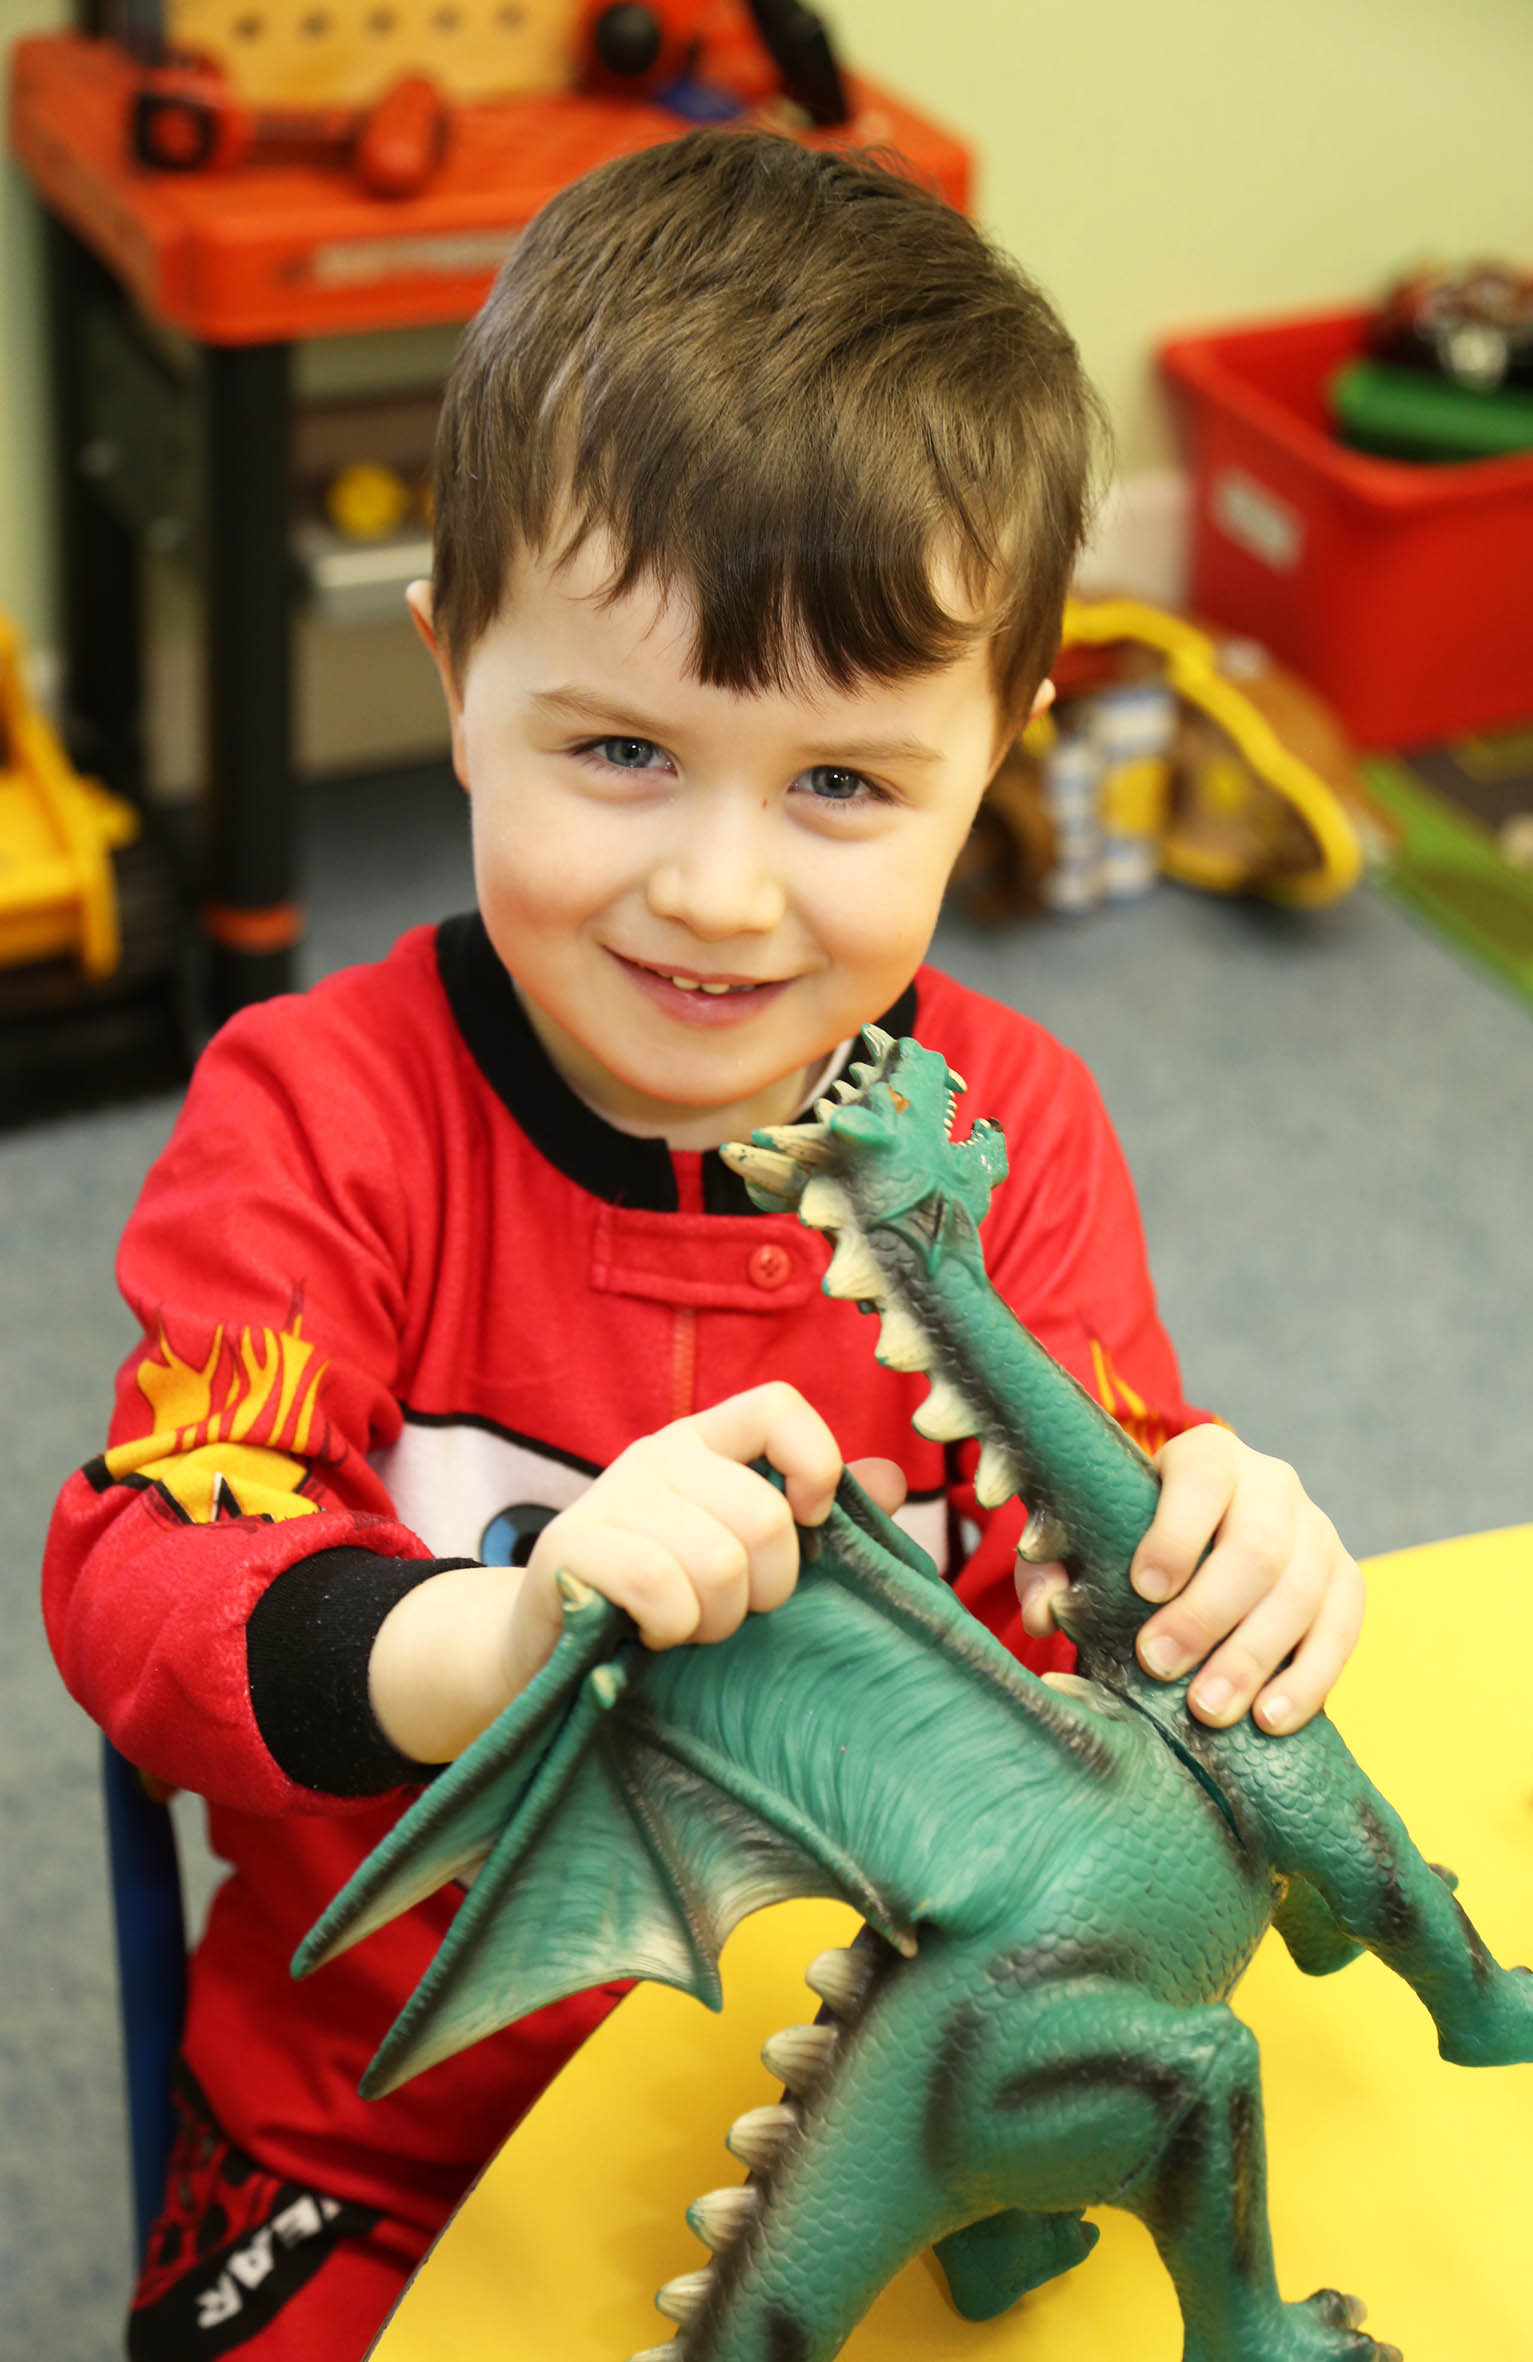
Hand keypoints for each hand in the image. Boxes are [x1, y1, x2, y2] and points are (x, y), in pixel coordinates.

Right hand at [371, 1383, 904, 1762]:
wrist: (541, 1648)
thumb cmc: (659, 1599)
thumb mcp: (737, 1550)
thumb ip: (810, 1513)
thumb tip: (892, 1480)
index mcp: (705, 1442)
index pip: (778, 1405)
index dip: (815, 1463)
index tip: (808, 1527)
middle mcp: (657, 1455)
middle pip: (764, 1515)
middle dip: (765, 1590)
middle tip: (731, 1615)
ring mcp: (610, 1497)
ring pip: (719, 1562)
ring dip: (716, 1621)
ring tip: (687, 1630)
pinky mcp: (570, 1547)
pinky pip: (662, 1589)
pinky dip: (671, 1629)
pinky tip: (651, 1636)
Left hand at [1017, 1424, 1362, 1732]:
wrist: (1204, 1537)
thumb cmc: (1134, 1538)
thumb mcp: (1088, 1535)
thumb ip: (1054, 1564)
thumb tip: (1045, 1612)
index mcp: (1208, 1456)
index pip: (1202, 1480)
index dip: (1176, 1534)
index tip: (1144, 1588)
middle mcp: (1273, 1484)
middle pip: (1258, 1548)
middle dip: (1207, 1614)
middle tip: (1160, 1664)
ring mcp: (1318, 1531)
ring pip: (1301, 1594)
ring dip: (1252, 1658)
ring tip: (1207, 1708)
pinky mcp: (1345, 1581)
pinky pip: (1342, 1629)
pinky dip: (1308, 1678)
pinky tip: (1270, 1718)